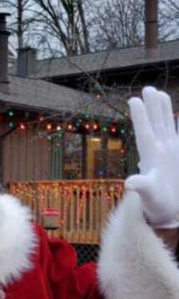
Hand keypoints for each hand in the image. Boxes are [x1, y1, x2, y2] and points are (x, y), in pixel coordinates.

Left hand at [125, 86, 178, 227]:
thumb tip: (129, 183)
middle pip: (155, 123)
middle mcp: (158, 150)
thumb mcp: (148, 195)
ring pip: (166, 125)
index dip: (140, 117)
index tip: (133, 100)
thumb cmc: (154, 203)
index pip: (144, 132)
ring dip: (163, 109)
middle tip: (148, 88)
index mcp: (149, 156)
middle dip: (152, 106)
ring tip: (160, 93)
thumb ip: (141, 186)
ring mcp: (170, 151)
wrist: (168, 210)